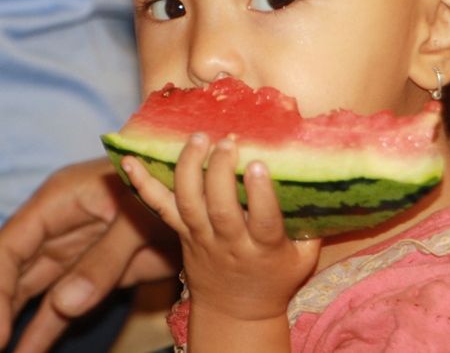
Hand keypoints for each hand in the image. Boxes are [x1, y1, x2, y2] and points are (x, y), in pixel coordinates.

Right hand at [0, 158, 179, 352]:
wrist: (204, 193)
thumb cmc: (170, 188)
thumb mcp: (140, 219)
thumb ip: (104, 261)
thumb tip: (64, 306)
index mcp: (57, 201)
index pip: (9, 248)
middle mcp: (53, 225)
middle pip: (2, 270)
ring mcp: (67, 249)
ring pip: (22, 291)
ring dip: (3, 326)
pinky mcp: (86, 271)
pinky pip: (54, 305)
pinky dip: (39, 331)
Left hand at [123, 134, 320, 321]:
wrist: (235, 312)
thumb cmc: (275, 276)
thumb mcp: (303, 257)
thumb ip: (310, 223)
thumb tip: (321, 177)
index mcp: (264, 250)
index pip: (263, 221)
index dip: (260, 193)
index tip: (258, 164)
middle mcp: (229, 243)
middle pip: (220, 208)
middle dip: (220, 172)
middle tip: (226, 141)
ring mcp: (200, 238)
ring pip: (188, 203)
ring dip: (189, 168)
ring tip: (197, 138)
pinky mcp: (180, 233)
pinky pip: (157, 207)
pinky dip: (141, 183)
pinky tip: (128, 160)